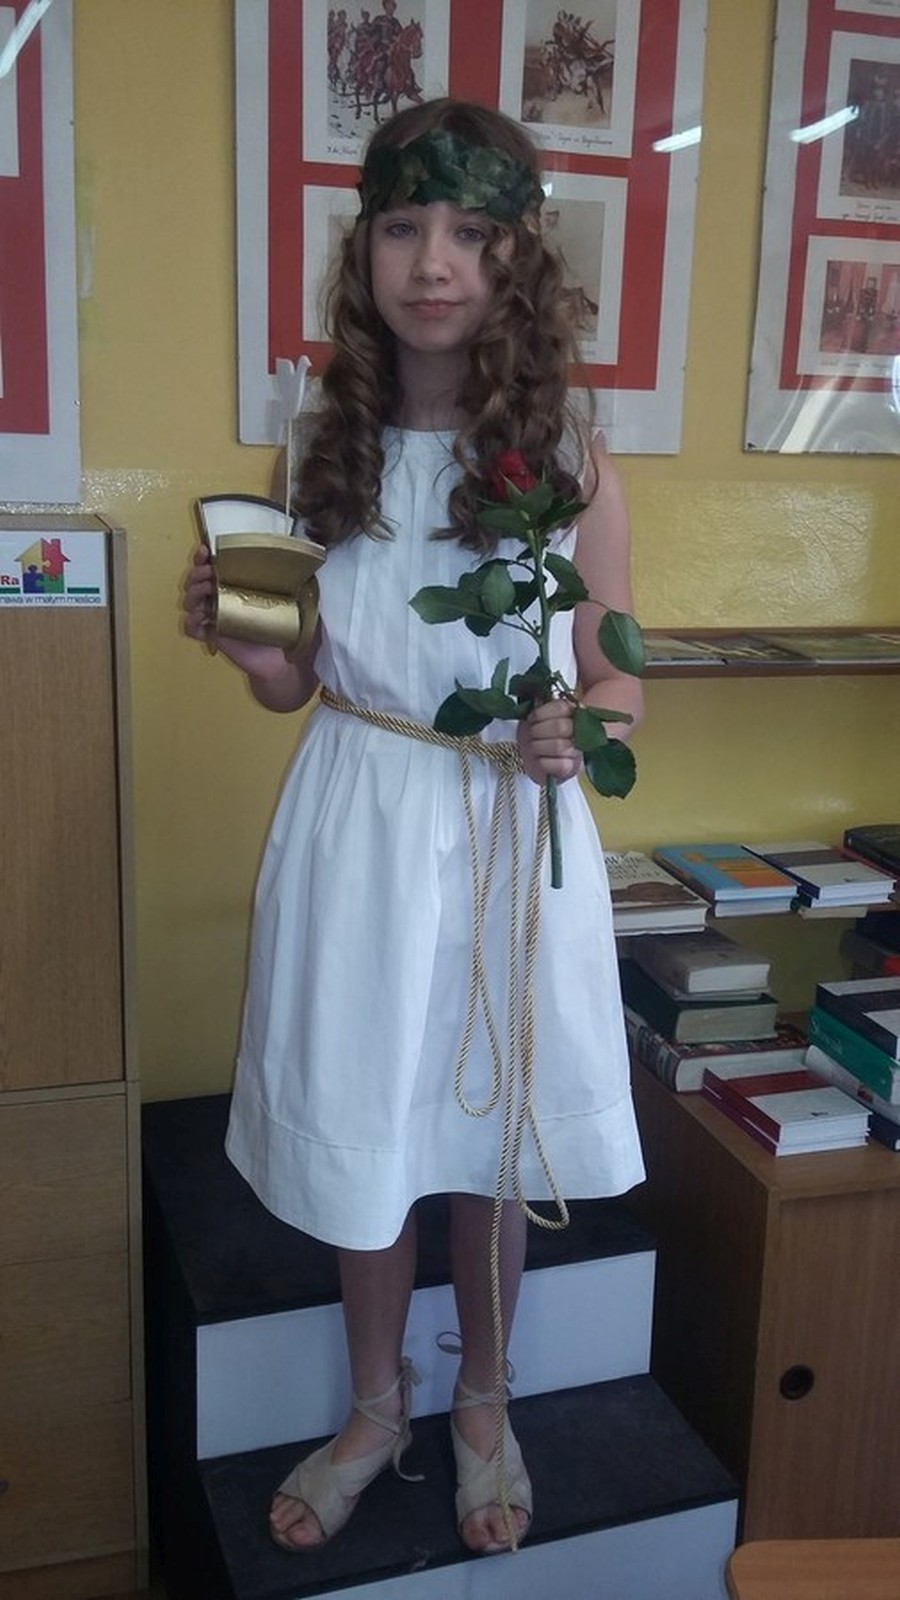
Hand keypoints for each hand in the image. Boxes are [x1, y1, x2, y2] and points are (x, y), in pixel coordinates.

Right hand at [181, 545, 292, 679]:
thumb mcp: (292, 602)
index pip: (211, 566)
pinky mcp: (214, 636)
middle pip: (195, 582)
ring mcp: (215, 617)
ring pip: (190, 602)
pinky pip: (191, 628)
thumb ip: (298, 584)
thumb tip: (312, 565)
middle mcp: (221, 599)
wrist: (281, 661)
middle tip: (209, 574)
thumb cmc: (283, 629)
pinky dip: (191, 622)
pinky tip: (200, 618)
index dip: (203, 557)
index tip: (205, 550)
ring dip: (192, 594)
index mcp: (234, 585)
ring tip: (206, 591)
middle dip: (196, 574)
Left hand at [517, 699, 582, 785]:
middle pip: (561, 726)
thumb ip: (539, 706)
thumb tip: (538, 698)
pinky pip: (561, 765)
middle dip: (539, 730)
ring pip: (560, 746)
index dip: (542, 713)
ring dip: (539, 746)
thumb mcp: (533, 718)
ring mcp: (577, 752)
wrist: (532, 761)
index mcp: (572, 714)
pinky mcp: (571, 770)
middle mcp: (580, 732)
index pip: (561, 707)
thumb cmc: (534, 737)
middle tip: (531, 734)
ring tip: (533, 747)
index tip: (531, 719)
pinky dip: (544, 762)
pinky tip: (539, 760)